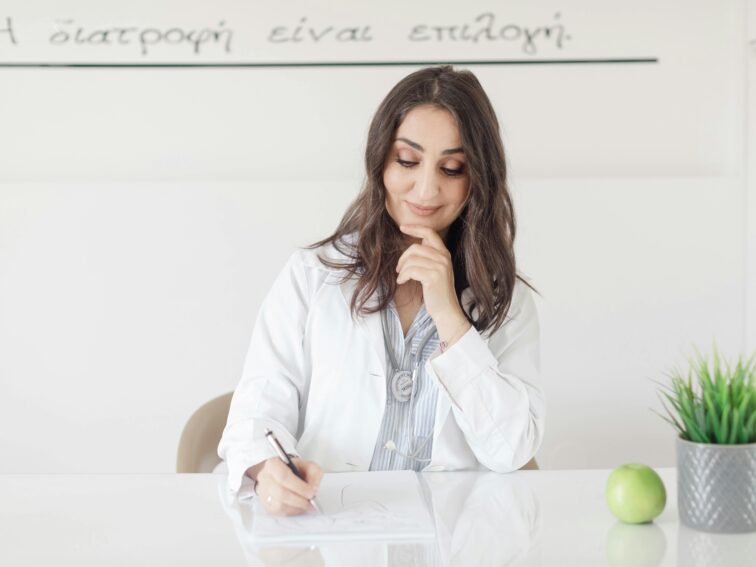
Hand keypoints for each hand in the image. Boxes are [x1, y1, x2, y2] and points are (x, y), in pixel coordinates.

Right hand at [246, 457, 322, 515]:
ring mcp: (265, 493)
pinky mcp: (267, 506)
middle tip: (312, 501)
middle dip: (299, 499)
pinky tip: (300, 506)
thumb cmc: (295, 469)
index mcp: (273, 465)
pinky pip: (280, 512)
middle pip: (281, 493)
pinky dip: (293, 511)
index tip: (311, 492)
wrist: (284, 475)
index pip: (283, 476)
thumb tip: (313, 488)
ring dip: (297, 507)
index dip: (298, 486)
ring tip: (308, 504)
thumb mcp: (308, 465)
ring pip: (280, 505)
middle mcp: (266, 479)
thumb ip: (314, 473)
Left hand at [396, 224, 470, 343]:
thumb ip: (428, 257)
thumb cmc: (436, 292)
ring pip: (411, 259)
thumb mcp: (435, 270)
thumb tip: (414, 245)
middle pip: (415, 247)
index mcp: (444, 253)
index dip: (415, 228)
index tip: (402, 227)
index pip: (429, 232)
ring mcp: (440, 267)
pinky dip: (402, 276)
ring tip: (401, 277)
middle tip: (399, 269)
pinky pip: (410, 270)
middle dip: (403, 258)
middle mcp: (444, 257)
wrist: (446, 310)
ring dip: (402, 269)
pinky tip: (402, 282)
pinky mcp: (433, 277)